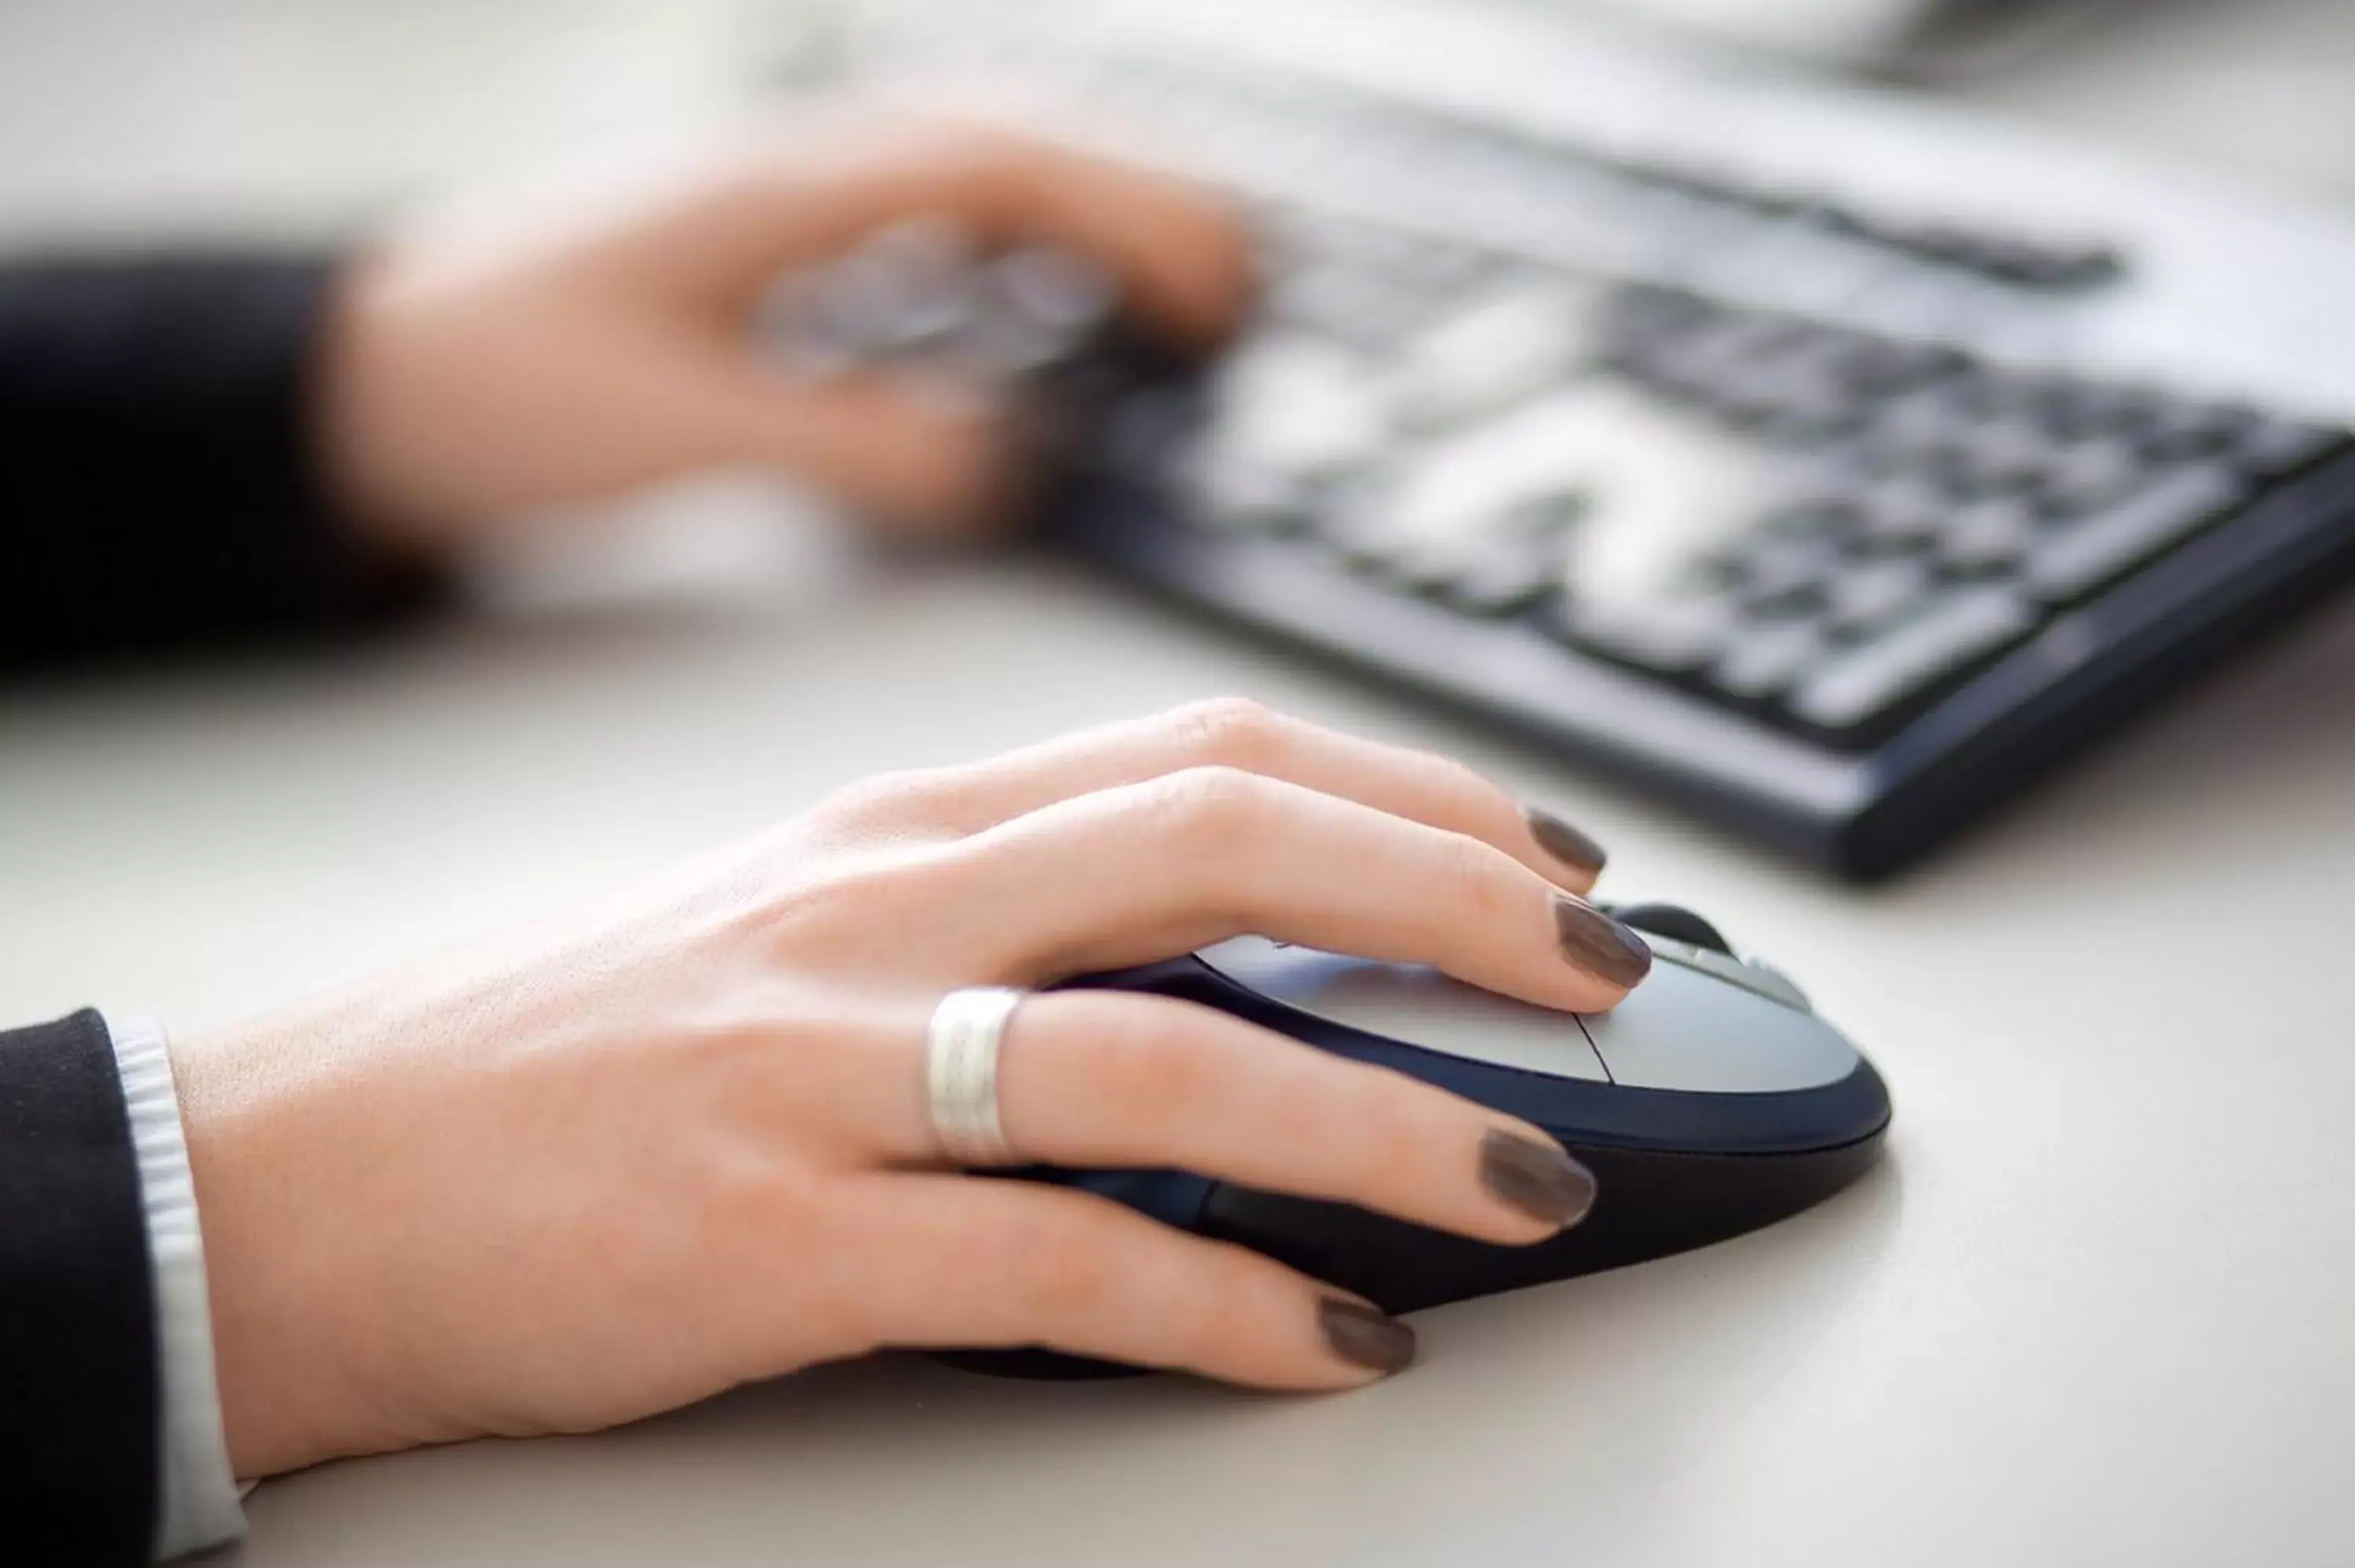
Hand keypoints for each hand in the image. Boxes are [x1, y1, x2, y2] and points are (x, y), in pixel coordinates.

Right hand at [176, 700, 1645, 1478]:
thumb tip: (1235, 975)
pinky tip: (1335, 1342)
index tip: (1547, 854)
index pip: (1210, 754)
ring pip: (1167, 1058)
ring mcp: (829, 1071)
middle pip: (1224, 848)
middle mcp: (886, 912)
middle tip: (1608, 974)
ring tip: (1529, 1176)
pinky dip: (1225, 1307)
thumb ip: (1007, 924)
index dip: (1411, 794)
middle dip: (1451, 899)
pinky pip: (1055, 1267)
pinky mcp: (776, 1241)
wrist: (311, 1169)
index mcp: (905, 825)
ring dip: (1382, 1116)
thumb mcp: (805, 925)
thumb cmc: (571, 1046)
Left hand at [317, 120, 1251, 551]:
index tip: (1216, 305)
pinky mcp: (771, 250)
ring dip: (1093, 215)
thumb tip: (1005, 467)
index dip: (1133, 224)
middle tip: (1243, 296)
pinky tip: (1042, 305)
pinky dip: (1018, 249)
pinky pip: (931, 221)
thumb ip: (845, 443)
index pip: (1005, 168)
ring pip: (984, 170)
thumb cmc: (489, 386)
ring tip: (1182, 293)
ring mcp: (787, 202)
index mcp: (786, 192)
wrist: (358, 375)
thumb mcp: (673, 431)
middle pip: (1020, 143)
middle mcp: (800, 172)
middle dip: (1149, 205)